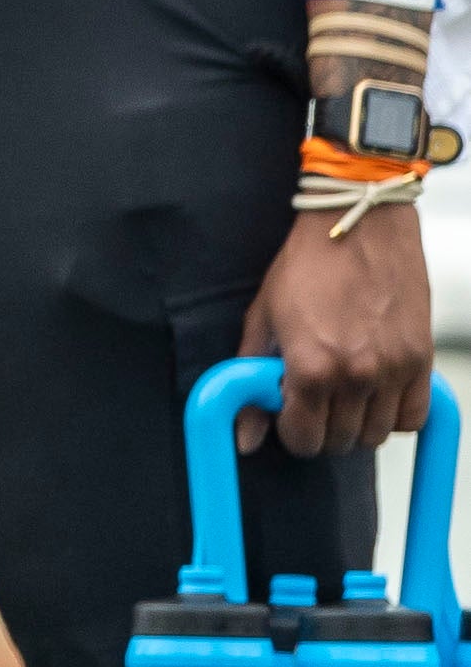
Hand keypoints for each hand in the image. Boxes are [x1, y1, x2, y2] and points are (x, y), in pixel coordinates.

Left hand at [240, 207, 437, 459]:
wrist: (358, 225)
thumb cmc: (304, 266)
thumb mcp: (263, 318)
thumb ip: (249, 379)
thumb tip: (243, 439)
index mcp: (312, 366)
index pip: (304, 439)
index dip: (291, 431)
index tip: (289, 414)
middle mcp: (357, 374)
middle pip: (340, 442)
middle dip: (321, 430)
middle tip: (313, 402)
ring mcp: (394, 369)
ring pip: (377, 435)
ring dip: (356, 423)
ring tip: (342, 392)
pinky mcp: (422, 360)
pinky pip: (414, 417)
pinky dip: (395, 414)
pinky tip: (375, 391)